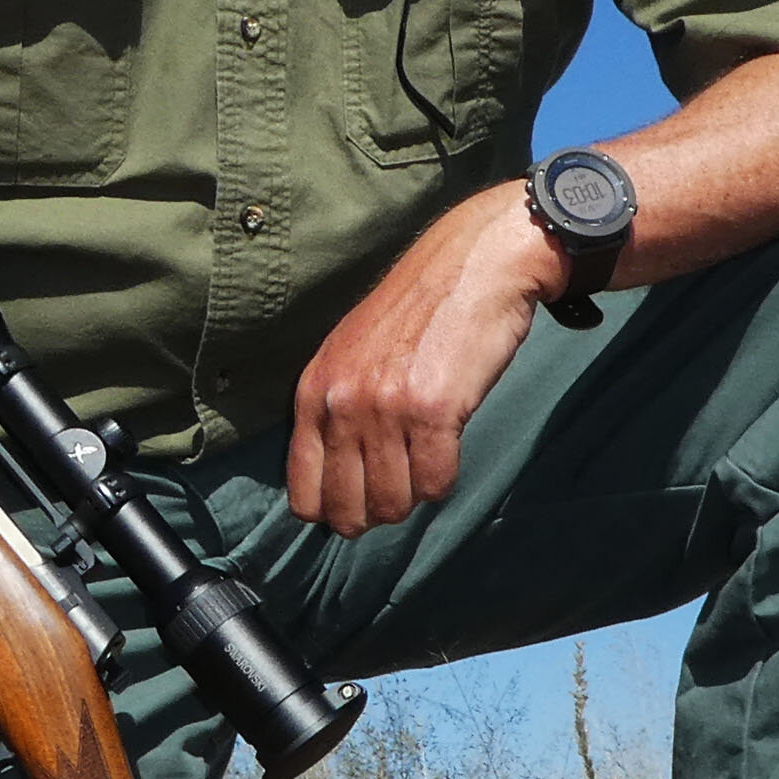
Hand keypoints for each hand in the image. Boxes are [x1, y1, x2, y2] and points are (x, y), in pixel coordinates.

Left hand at [289, 193, 567, 535]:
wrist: (473, 265)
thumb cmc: (418, 310)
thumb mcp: (352, 352)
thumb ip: (336, 407)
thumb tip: (335, 479)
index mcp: (314, 392)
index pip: (304, 493)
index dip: (333, 513)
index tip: (359, 506)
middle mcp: (342, 404)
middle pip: (349, 509)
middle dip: (377, 514)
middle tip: (400, 494)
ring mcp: (386, 408)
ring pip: (394, 502)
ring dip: (414, 496)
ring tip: (426, 464)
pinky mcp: (433, 410)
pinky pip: (435, 482)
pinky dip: (445, 481)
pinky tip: (449, 452)